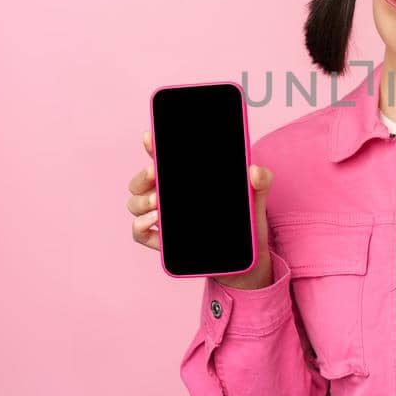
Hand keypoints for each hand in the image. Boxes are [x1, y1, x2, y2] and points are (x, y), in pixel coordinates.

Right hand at [128, 131, 275, 288]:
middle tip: (154, 173)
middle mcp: (168, 197)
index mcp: (185, 180)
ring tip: (157, 203)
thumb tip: (255, 170)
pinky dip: (141, 224)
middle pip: (140, 181)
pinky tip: (156, 220)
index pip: (162, 159)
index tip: (150, 138)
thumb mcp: (256, 198)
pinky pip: (138, 231)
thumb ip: (260, 181)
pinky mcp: (162, 241)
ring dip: (141, 200)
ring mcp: (162, 219)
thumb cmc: (246, 221)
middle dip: (142, 176)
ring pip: (134, 204)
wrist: (247, 257)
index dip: (152, 147)